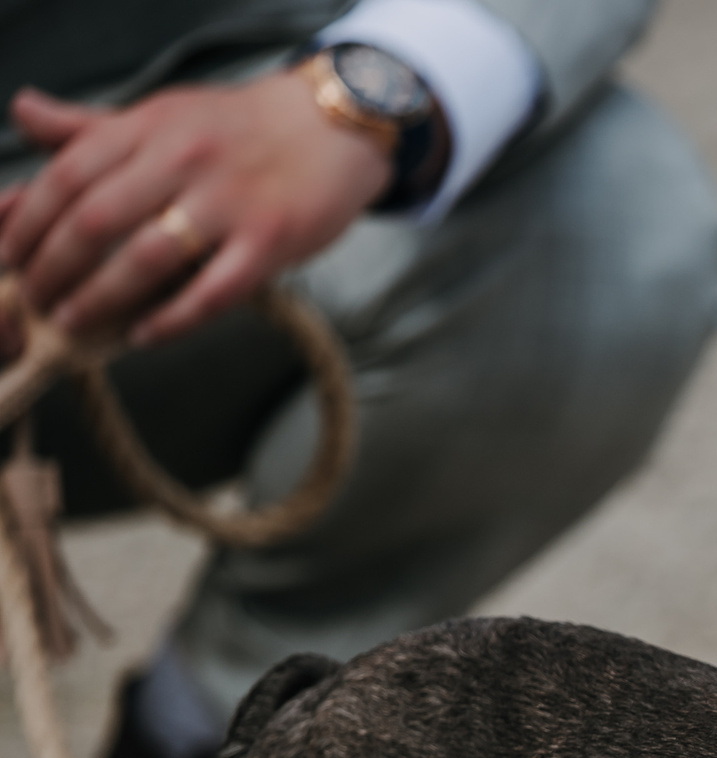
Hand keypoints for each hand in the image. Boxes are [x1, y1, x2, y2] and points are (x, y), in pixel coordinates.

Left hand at [0, 78, 392, 346]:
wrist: (334, 128)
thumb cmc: (242, 128)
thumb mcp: (162, 113)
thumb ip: (91, 125)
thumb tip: (24, 114)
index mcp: (149, 128)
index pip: (69, 173)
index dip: (29, 220)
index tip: (10, 255)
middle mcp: (184, 161)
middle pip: (97, 219)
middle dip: (54, 267)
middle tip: (35, 299)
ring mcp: (230, 203)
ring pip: (147, 258)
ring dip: (100, 297)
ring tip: (72, 322)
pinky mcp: (272, 242)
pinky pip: (214, 290)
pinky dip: (173, 319)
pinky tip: (144, 335)